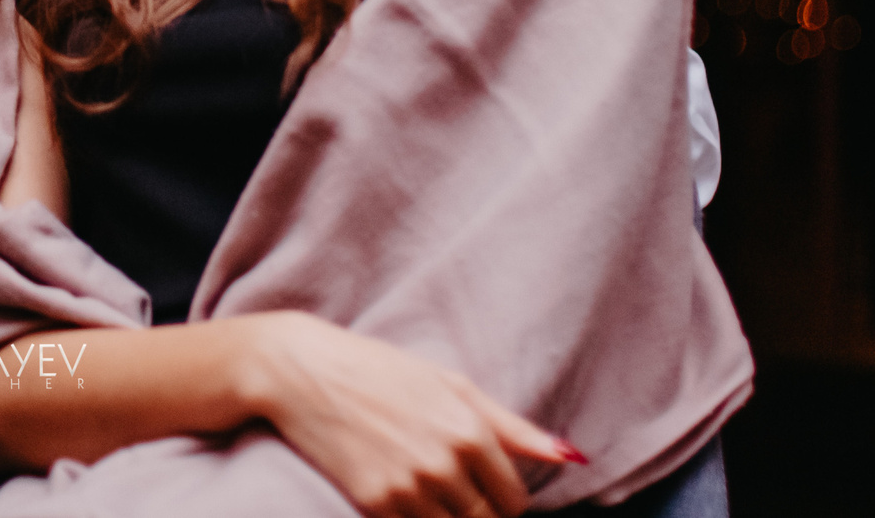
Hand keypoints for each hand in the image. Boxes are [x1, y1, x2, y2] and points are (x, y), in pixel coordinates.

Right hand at [241, 313, 570, 517]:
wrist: (302, 371)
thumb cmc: (379, 370)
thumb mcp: (450, 384)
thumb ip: (512, 427)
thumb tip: (572, 456)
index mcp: (470, 429)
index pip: (513, 501)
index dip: (502, 501)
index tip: (483, 490)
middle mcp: (445, 462)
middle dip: (479, 516)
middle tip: (455, 494)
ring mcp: (409, 487)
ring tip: (426, 491)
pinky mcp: (375, 503)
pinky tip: (401, 495)